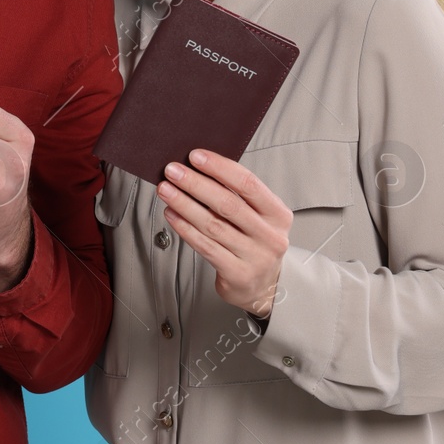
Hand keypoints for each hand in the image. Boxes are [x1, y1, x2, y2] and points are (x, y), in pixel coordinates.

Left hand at [158, 149, 291, 316]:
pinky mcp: (237, 274)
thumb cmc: (253, 243)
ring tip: (166, 190)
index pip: (249, 184)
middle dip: (196, 184)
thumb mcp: (257, 218)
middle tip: (172, 171)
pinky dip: (185, 228)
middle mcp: (270, 236)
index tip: (195, 156)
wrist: (261, 286)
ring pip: (213, 225)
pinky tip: (171, 214)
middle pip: (228, 204)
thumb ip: (236, 196)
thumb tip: (197, 168)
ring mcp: (255, 257)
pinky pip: (205, 246)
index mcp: (278, 215)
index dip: (220, 168)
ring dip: (184, 204)